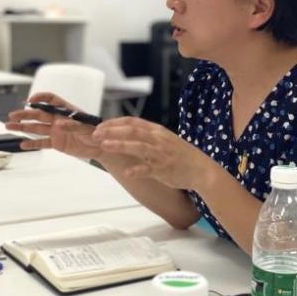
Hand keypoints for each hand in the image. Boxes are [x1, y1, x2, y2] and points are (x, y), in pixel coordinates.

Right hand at [5, 92, 100, 159]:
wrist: (100, 146)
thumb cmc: (96, 133)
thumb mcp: (86, 128)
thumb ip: (73, 126)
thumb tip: (59, 124)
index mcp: (66, 111)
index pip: (51, 100)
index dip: (41, 98)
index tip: (30, 101)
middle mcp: (58, 120)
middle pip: (38, 114)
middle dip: (24, 114)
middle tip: (12, 115)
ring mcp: (56, 131)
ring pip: (36, 128)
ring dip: (23, 127)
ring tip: (9, 127)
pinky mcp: (56, 143)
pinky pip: (42, 142)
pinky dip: (32, 143)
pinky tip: (22, 144)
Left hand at [91, 117, 215, 190]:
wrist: (201, 169)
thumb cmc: (179, 155)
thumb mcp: (163, 140)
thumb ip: (145, 137)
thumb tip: (124, 134)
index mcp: (156, 131)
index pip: (132, 122)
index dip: (114, 123)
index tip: (99, 126)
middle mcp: (158, 139)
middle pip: (132, 131)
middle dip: (112, 131)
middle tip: (95, 134)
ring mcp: (161, 153)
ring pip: (139, 146)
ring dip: (121, 145)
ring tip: (105, 146)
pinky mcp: (164, 168)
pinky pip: (149, 169)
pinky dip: (138, 170)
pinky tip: (127, 173)